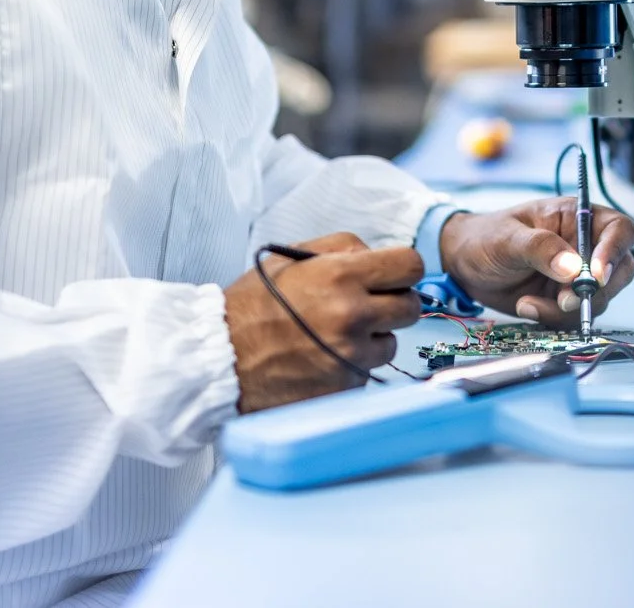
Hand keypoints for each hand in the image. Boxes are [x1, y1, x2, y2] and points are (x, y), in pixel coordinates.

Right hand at [222, 232, 422, 412]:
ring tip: (337, 334)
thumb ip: (342, 247)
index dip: (402, 269)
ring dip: (374, 338)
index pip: (411, 265)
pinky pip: (369, 371)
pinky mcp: (345, 386)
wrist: (222, 357)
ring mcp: (351, 355)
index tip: (391, 276)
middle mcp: (352, 315)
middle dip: (392, 303)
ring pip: (393, 343)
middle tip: (366, 305)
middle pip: (411, 307)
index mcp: (342, 275)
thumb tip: (378, 256)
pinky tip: (324, 357)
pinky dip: (354, 365)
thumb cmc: (254, 304)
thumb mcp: (292, 256)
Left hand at [438, 198, 633, 325]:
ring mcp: (576, 276)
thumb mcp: (508, 238)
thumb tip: (573, 268)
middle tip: (563, 299)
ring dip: (566, 309)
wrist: (463, 264)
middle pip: (620, 270)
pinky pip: (575, 317)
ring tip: (528, 303)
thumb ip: (541, 248)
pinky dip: (553, 319)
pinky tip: (527, 307)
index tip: (596, 275)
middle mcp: (584, 246)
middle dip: (595, 290)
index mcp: (577, 218)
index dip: (615, 252)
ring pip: (598, 300)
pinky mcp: (564, 300)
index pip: (618, 230)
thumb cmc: (485, 237)